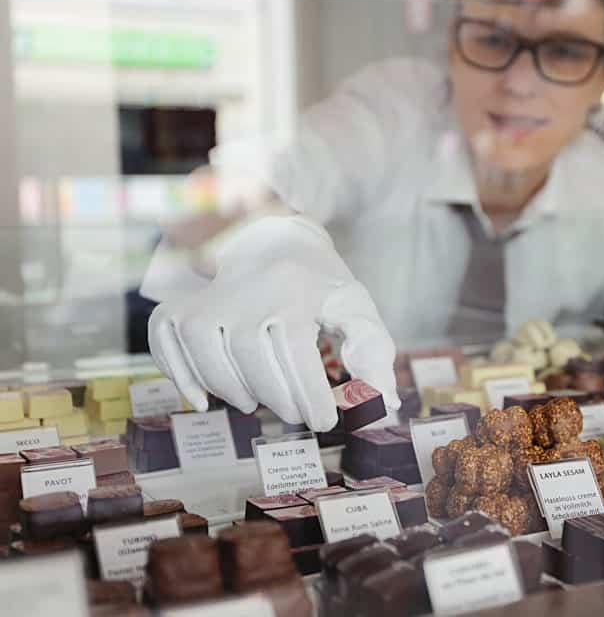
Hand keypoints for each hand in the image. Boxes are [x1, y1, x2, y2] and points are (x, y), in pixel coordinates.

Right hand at [147, 216, 398, 430]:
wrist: (272, 237)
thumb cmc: (318, 283)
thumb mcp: (353, 305)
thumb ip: (372, 351)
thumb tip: (383, 404)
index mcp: (293, 290)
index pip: (297, 352)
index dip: (310, 395)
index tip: (325, 421)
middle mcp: (246, 292)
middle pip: (251, 358)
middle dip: (277, 397)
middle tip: (297, 415)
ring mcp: (208, 297)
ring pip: (208, 353)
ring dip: (231, 390)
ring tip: (256, 405)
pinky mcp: (182, 304)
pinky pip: (166, 339)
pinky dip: (177, 373)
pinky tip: (201, 401)